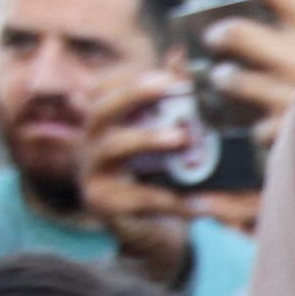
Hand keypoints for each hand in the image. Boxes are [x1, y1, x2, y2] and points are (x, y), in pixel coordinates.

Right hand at [76, 70, 240, 268]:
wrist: (158, 239)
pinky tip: (205, 201)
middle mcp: (89, 147)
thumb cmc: (163, 183)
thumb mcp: (166, 144)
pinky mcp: (106, 206)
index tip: (164, 72)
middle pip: (100, 111)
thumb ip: (169, 105)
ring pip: (113, 148)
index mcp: (101, 128)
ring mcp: (93, 177)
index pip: (101, 91)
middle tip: (168, 85)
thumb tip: (178, 56)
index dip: (127, 78)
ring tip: (181, 137)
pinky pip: (142, 198)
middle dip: (132, 94)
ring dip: (148, 138)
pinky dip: (177, 199)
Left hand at [191, 0, 294, 130]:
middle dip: (223, 32)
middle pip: (237, 34)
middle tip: (218, 34)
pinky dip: (264, 127)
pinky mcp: (285, 138)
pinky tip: (272, 125)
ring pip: (235, 81)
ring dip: (229, 78)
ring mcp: (286, 100)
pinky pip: (261, 129)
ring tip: (228, 77)